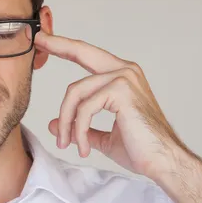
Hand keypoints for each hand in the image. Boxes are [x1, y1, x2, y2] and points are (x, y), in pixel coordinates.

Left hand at [34, 31, 188, 178]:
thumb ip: (80, 127)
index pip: (88, 56)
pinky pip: (85, 109)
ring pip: (75, 92)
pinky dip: (78, 130)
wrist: (163, 162)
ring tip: (66, 143)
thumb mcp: (102, 136)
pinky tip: (82, 147)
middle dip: (57, 44)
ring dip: (67, 121)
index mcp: (122, 76)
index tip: (45, 40)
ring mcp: (124, 78)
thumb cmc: (140, 149)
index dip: (65, 47)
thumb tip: (54, 125)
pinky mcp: (121, 91)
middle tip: (38, 41)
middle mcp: (124, 71)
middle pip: (81, 52)